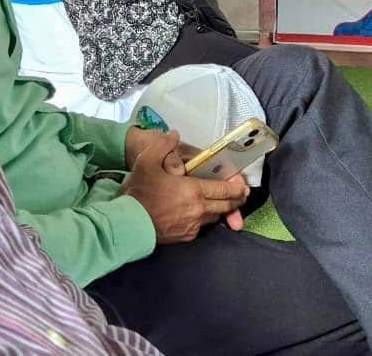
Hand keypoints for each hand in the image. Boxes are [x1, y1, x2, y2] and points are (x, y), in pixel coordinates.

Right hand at [122, 130, 248, 243]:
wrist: (128, 223)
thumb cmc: (140, 191)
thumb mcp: (147, 161)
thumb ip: (163, 144)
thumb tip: (175, 134)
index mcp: (193, 190)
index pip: (224, 190)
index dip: (237, 188)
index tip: (243, 186)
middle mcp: (199, 209)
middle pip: (225, 206)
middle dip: (236, 201)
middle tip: (242, 196)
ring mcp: (193, 225)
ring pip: (215, 217)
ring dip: (222, 210)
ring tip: (225, 205)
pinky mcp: (186, 236)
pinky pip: (202, 227)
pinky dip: (206, 220)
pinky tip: (203, 215)